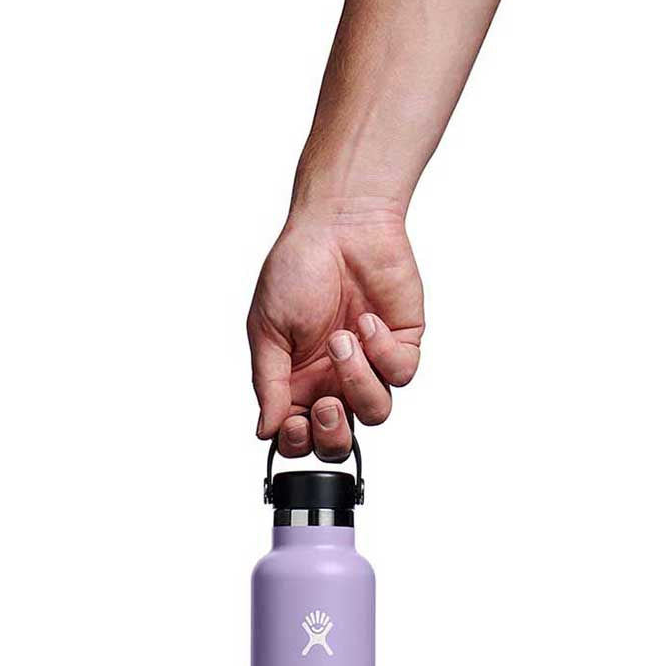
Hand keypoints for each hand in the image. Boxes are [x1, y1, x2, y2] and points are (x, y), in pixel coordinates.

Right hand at [247, 204, 423, 459]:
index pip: (300, 435)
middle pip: (341, 439)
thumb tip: (265, 430)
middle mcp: (334, 378)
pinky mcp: (401, 344)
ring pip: (376, 411)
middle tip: (325, 405)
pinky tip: (366, 319)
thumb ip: (269, 383)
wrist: (340, 223)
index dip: (299, 442)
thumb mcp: (266, 328)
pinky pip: (400, 373)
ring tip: (341, 341)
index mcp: (297, 380)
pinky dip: (381, 350)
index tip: (294, 424)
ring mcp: (370, 364)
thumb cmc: (296, 267)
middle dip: (334, 434)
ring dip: (357, 382)